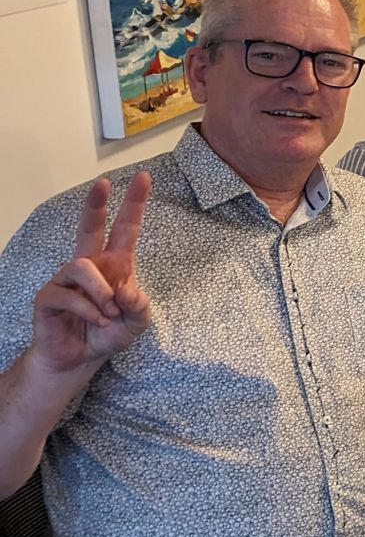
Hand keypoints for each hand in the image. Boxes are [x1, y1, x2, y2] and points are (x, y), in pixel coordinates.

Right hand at [31, 174, 152, 374]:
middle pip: (90, 227)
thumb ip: (139, 304)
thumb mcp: (137, 321)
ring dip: (101, 292)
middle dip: (95, 204)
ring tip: (108, 312)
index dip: (134, 204)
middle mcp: (90, 266)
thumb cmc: (109, 333)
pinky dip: (89, 310)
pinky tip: (96, 320)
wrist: (80, 359)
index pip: (125, 229)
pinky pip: (68, 295)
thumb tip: (125, 289)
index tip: (143, 178)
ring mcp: (66, 280)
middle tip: (102, 182)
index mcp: (115, 265)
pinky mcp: (49, 297)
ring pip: (82, 266)